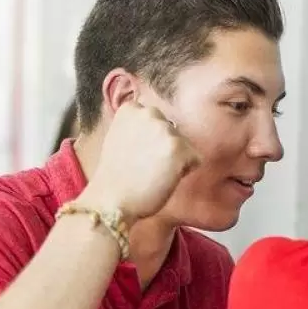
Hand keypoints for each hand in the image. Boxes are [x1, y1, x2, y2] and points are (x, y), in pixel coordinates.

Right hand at [81, 101, 198, 222]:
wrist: (112, 200)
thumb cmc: (115, 177)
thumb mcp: (118, 138)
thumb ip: (137, 127)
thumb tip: (156, 130)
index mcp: (131, 108)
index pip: (155, 119)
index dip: (150, 140)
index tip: (136, 153)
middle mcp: (149, 113)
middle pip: (172, 130)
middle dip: (165, 147)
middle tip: (145, 166)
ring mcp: (164, 129)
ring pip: (185, 145)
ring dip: (175, 160)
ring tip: (152, 173)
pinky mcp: (178, 148)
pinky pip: (195, 159)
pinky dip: (185, 171)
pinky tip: (164, 179)